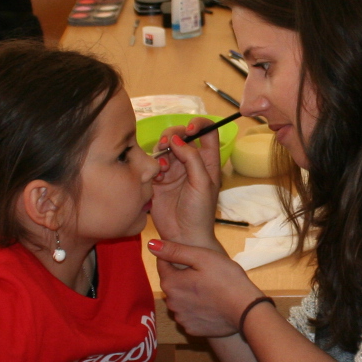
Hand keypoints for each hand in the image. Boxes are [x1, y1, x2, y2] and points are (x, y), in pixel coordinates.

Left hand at [148, 239, 263, 338]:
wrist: (246, 310)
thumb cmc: (227, 279)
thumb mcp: (202, 257)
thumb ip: (175, 250)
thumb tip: (151, 245)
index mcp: (171, 283)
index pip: (163, 264)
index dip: (176, 258)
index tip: (193, 259)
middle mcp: (171, 303)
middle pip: (172, 283)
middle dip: (182, 277)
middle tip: (205, 274)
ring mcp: (181, 318)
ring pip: (179, 299)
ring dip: (188, 294)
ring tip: (209, 290)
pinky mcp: (191, 329)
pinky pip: (188, 314)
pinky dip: (195, 309)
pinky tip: (210, 305)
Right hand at [149, 120, 224, 249]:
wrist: (183, 237)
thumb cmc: (199, 213)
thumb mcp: (202, 183)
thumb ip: (192, 158)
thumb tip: (178, 139)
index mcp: (207, 161)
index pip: (206, 132)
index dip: (198, 124)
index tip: (189, 128)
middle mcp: (190, 162)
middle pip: (181, 135)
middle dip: (173, 135)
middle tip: (167, 145)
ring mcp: (174, 170)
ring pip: (165, 147)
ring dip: (161, 151)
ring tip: (162, 167)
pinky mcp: (158, 179)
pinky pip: (153, 162)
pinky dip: (154, 164)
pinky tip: (157, 176)